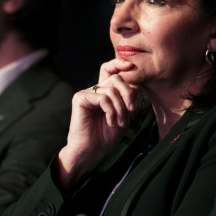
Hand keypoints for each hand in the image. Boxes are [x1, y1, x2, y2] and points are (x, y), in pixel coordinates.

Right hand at [57, 59, 137, 189]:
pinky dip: (111, 110)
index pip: (112, 71)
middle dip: (127, 93)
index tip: (132, 66)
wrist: (91, 151)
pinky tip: (111, 121)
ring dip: (120, 108)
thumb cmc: (105, 136)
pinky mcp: (80, 98)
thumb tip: (136, 84)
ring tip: (119, 122)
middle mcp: (94, 90)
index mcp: (104, 92)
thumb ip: (127, 99)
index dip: (121, 64)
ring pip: (111, 90)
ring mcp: (86, 93)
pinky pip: (102, 98)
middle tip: (131, 109)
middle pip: (115, 78)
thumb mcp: (123, 115)